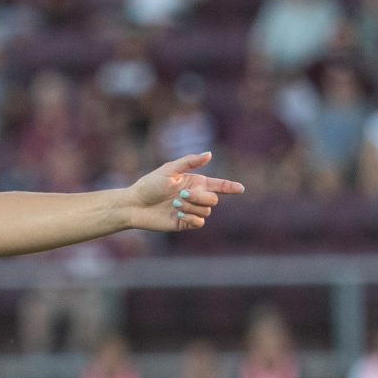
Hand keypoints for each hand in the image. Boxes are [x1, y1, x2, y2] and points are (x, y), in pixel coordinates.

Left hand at [123, 152, 243, 234]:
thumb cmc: (150, 184)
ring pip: (207, 211)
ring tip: (175, 204)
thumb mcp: (169, 169)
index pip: (218, 185)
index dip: (230, 187)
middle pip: (213, 199)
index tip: (241, 188)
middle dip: (199, 197)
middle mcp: (195, 196)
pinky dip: (192, 217)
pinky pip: (199, 222)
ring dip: (192, 206)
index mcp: (195, 182)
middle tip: (180, 195)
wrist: (135, 204)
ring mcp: (191, 210)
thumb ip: (190, 162)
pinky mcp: (185, 223)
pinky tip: (179, 214)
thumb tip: (209, 154)